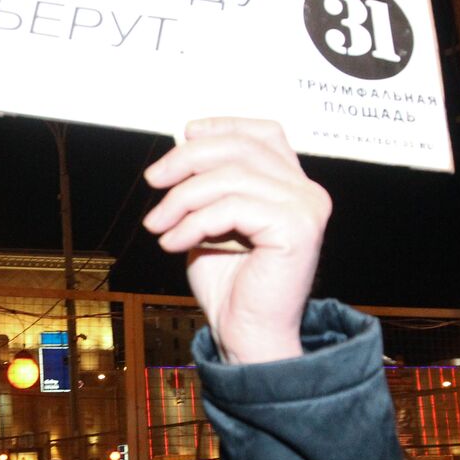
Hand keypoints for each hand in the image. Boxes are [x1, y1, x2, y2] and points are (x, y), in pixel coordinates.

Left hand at [142, 118, 331, 364]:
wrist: (246, 334)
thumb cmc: (228, 285)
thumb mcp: (209, 223)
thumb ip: (206, 186)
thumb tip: (183, 145)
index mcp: (292, 186)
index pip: (265, 133)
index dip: (225, 124)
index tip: (185, 133)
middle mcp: (307, 191)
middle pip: (241, 148)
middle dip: (187, 159)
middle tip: (152, 181)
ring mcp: (306, 207)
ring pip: (230, 176)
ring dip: (181, 199)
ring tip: (157, 225)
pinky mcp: (297, 227)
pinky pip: (231, 207)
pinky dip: (192, 223)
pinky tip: (173, 243)